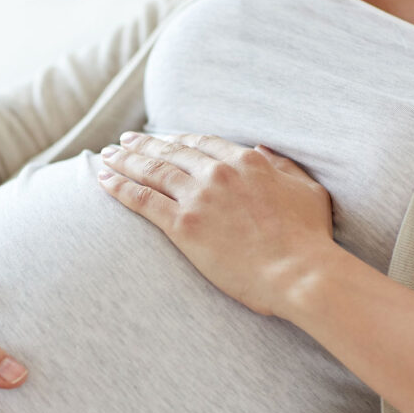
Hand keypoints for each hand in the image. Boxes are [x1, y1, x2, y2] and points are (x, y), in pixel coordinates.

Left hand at [96, 132, 337, 318]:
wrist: (299, 273)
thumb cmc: (309, 238)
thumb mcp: (307, 190)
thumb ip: (283, 166)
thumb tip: (262, 150)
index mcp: (247, 161)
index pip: (201, 143)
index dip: (176, 140)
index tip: (161, 139)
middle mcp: (218, 173)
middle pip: (170, 153)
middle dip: (143, 145)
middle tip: (122, 142)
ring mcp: (198, 198)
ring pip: (152, 171)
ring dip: (125, 161)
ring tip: (106, 156)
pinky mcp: (183, 226)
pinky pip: (143, 200)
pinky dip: (120, 188)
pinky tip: (104, 181)